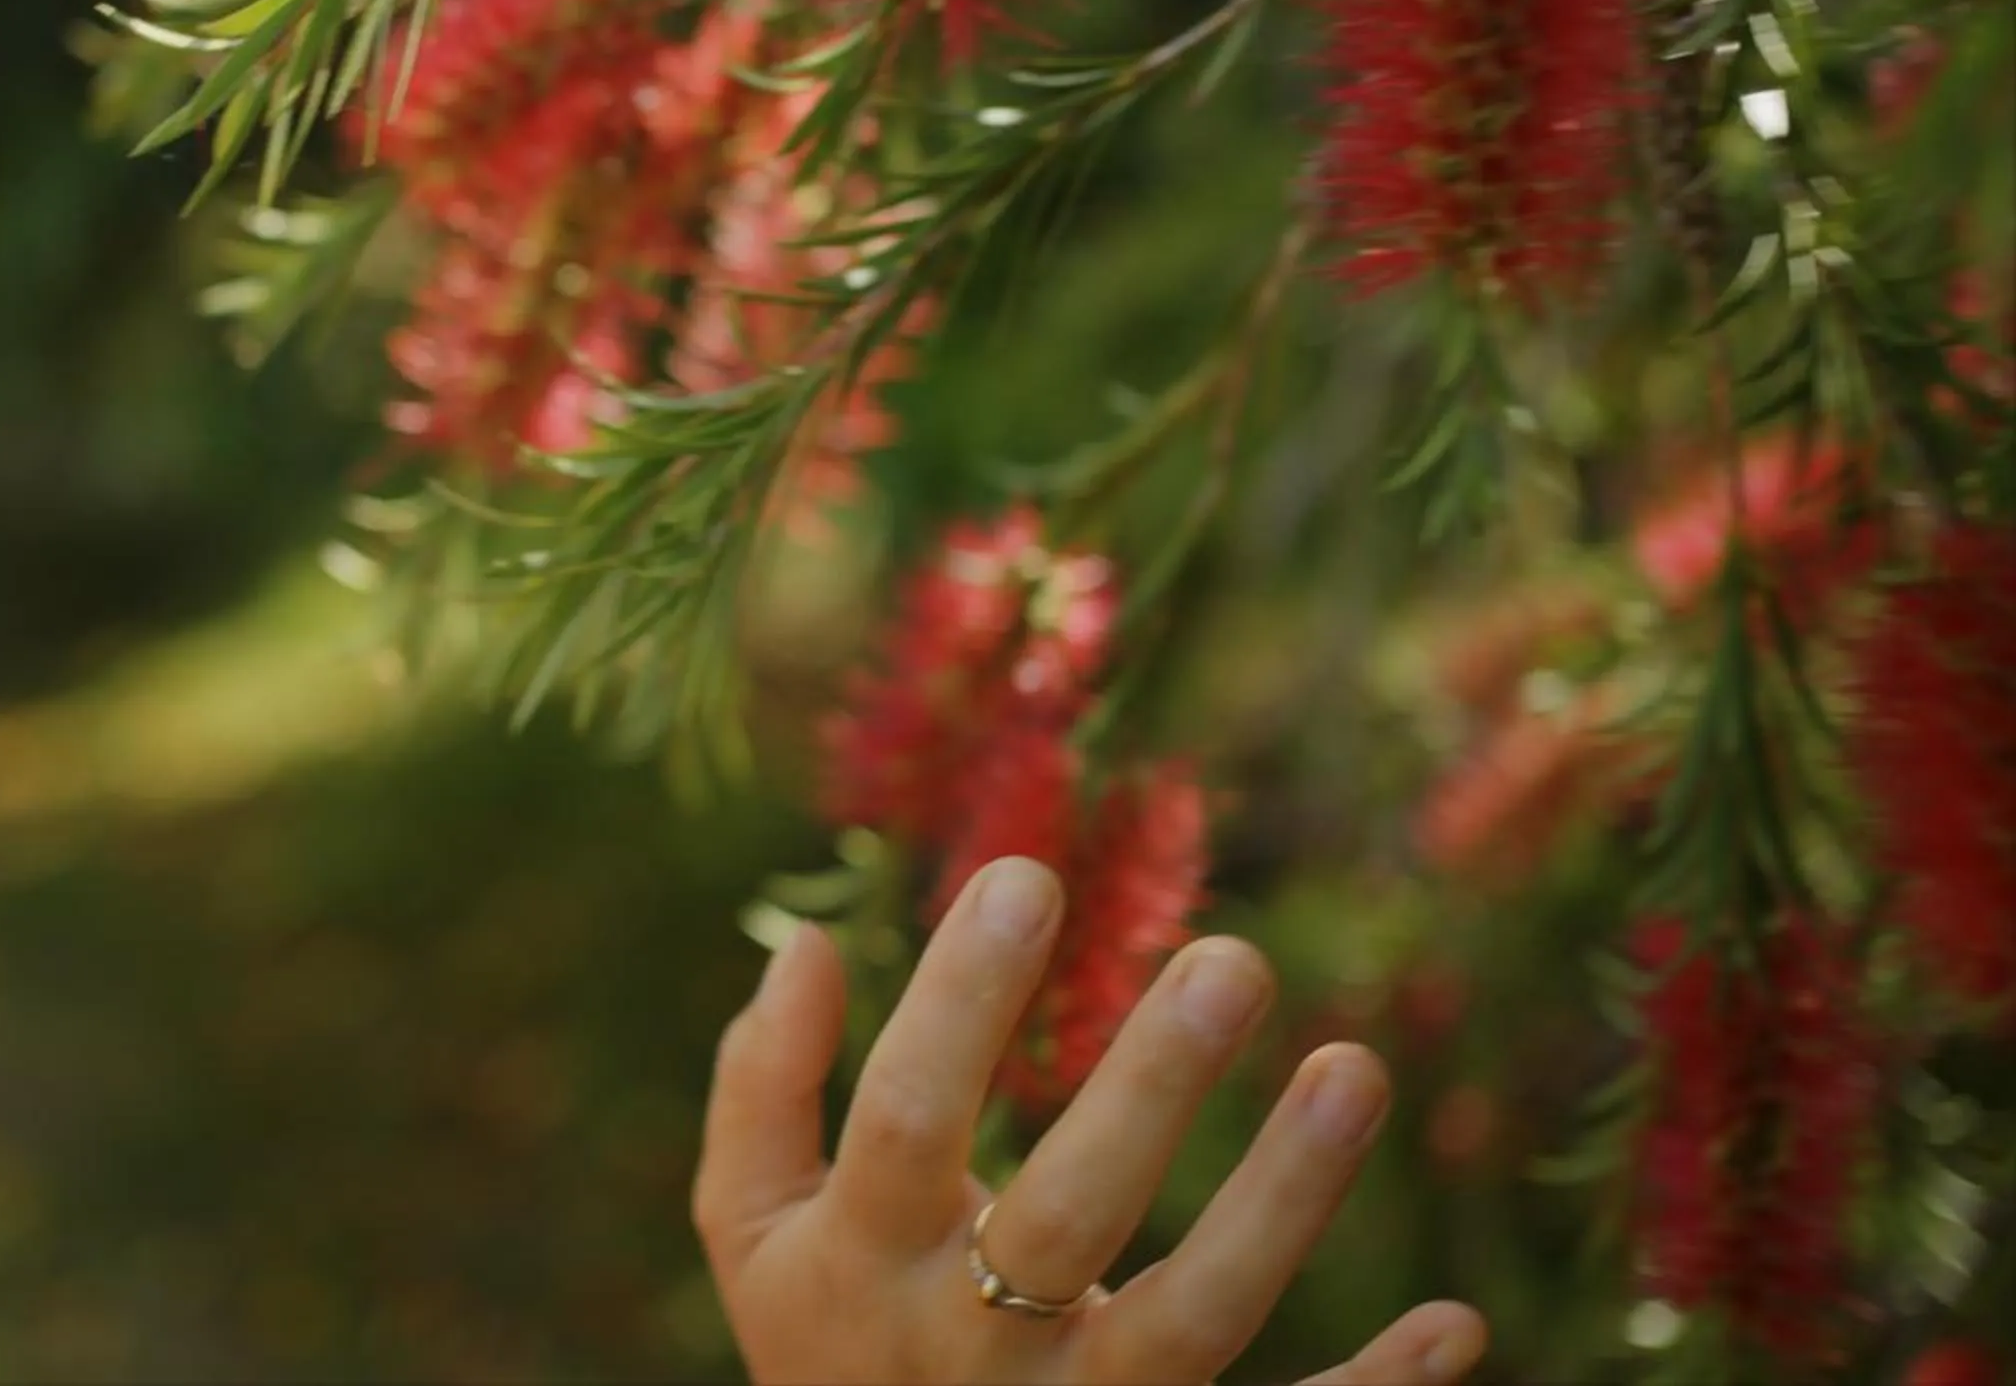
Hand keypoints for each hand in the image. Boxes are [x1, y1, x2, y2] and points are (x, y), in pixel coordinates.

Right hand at [694, 856, 1485, 1384]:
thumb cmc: (826, 1343)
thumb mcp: (754, 1232)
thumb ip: (761, 1091)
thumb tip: (805, 944)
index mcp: (865, 1263)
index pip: (904, 1116)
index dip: (959, 1000)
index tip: (1028, 873)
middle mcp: (970, 1347)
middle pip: (1066, 1216)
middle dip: (1151, 1087)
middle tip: (1232, 957)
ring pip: (1195, 1320)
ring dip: (1284, 1200)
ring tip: (1354, 1066)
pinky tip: (1457, 1323)